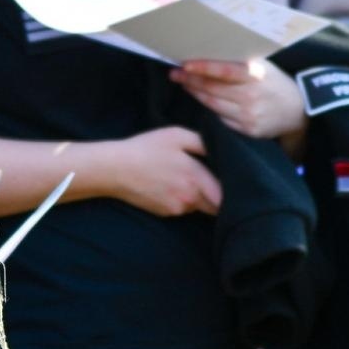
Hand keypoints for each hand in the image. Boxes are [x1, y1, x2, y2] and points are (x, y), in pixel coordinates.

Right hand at [104, 126, 221, 216]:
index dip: (232, 189)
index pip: (226, 193)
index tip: (232, 180)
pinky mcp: (166, 213)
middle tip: (213, 180)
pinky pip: (184, 209)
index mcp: (196, 177)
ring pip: (199, 207)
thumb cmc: (146, 148)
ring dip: (200, 198)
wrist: (115, 169)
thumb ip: (204, 142)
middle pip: (216, 205)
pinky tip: (170, 186)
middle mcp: (190, 197)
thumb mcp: (177, 135)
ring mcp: (177, 208)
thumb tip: (223, 150)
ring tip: (187, 180)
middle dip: (218, 196)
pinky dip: (183, 201)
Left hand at [171, 59, 306, 140]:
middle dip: (190, 80)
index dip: (202, 68)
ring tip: (185, 84)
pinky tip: (202, 100)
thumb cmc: (276, 83)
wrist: (299, 111)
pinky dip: (209, 109)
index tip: (184, 65)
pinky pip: (220, 119)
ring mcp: (249, 115)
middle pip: (212, 88)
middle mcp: (251, 96)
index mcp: (256, 75)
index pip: (223, 71)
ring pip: (212, 104)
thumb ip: (241, 63)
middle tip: (175, 73)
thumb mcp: (265, 67)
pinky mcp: (248, 130)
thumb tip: (209, 52)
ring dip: (195, 94)